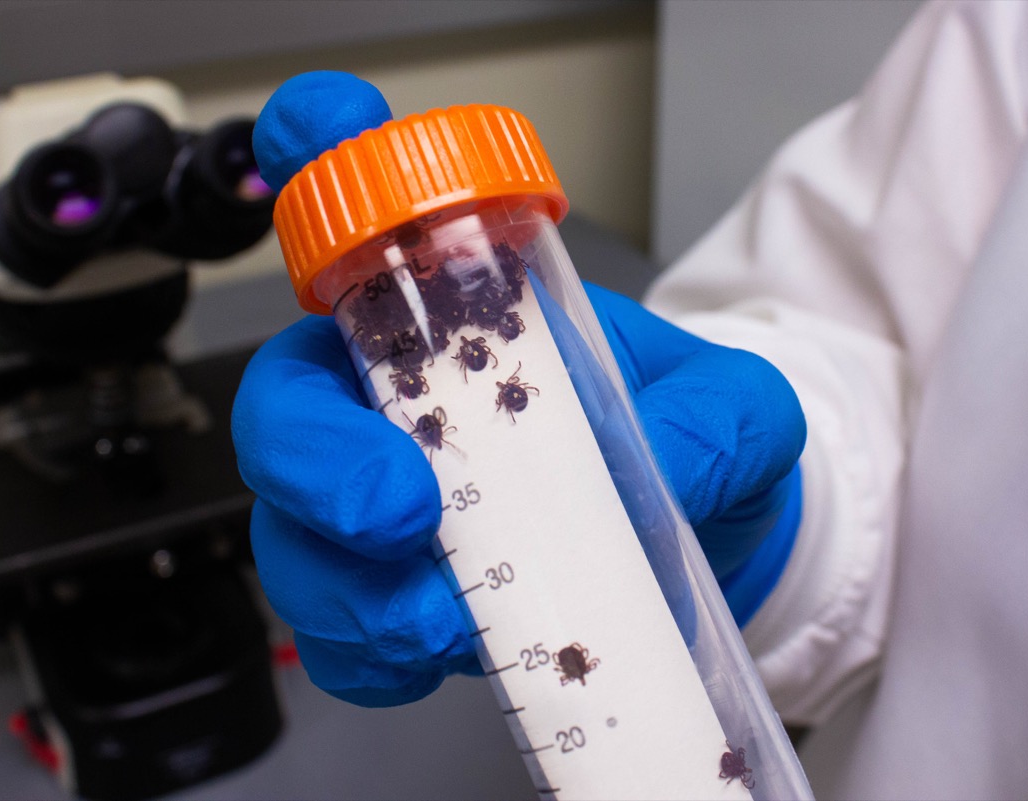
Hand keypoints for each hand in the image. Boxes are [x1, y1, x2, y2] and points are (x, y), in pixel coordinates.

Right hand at [233, 71, 806, 706]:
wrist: (698, 549)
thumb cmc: (690, 448)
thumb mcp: (738, 413)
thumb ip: (720, 419)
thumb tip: (667, 461)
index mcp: (469, 317)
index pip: (372, 215)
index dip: (319, 157)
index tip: (313, 127)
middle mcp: (403, 399)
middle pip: (289, 402)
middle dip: (318, 458)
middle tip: (398, 510)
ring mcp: (383, 502)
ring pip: (289, 531)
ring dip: (346, 586)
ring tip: (440, 621)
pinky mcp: (392, 597)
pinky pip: (335, 632)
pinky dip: (367, 655)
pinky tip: (430, 656)